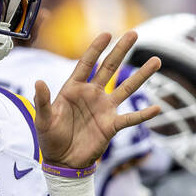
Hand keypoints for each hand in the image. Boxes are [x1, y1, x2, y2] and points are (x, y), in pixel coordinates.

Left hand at [34, 31, 161, 168]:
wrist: (63, 161)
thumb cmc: (50, 138)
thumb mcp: (43, 120)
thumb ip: (42, 101)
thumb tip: (38, 82)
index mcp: (73, 89)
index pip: (86, 64)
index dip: (96, 49)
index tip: (107, 34)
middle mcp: (92, 94)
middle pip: (109, 68)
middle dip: (121, 51)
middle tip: (134, 33)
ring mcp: (104, 109)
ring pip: (126, 88)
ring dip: (141, 76)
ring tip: (157, 61)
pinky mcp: (111, 125)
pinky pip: (130, 118)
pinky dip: (143, 114)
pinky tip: (157, 108)